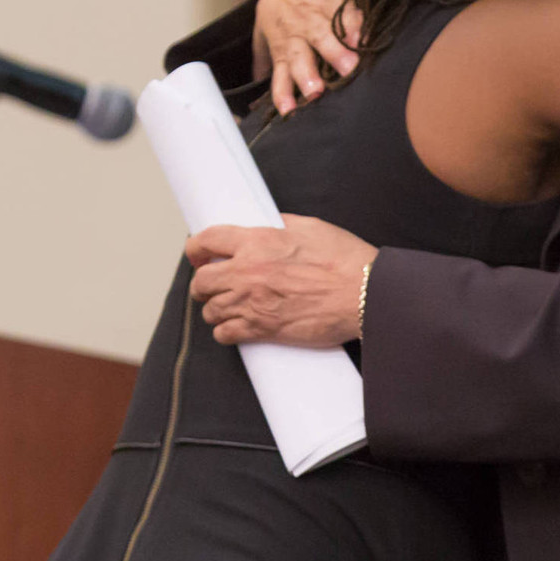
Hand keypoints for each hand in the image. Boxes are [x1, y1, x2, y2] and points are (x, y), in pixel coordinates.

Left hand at [185, 216, 378, 346]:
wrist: (363, 294)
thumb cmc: (344, 261)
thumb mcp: (311, 228)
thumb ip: (282, 226)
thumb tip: (269, 226)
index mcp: (257, 242)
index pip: (207, 240)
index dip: (196, 248)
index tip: (197, 254)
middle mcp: (248, 272)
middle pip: (201, 281)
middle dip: (203, 283)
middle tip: (212, 285)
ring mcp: (252, 303)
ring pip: (210, 310)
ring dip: (215, 309)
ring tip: (227, 307)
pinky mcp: (263, 329)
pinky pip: (225, 334)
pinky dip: (226, 332)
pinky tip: (236, 327)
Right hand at [252, 0, 364, 114]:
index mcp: (324, 1)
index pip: (341, 12)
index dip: (353, 24)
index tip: (363, 37)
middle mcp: (308, 23)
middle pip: (321, 37)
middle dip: (334, 53)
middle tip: (349, 69)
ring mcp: (292, 42)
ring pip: (297, 59)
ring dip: (305, 76)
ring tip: (315, 92)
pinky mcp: (280, 57)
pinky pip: (278, 77)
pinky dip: (280, 94)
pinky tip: (288, 111)